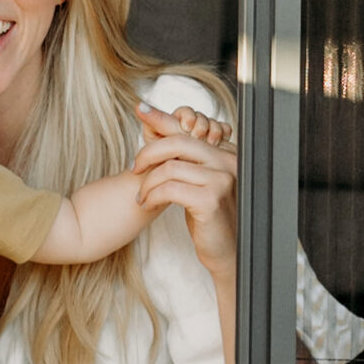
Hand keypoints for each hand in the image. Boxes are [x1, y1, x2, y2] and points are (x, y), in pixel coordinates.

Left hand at [132, 102, 236, 280]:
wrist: (227, 252)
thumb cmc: (210, 218)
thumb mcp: (197, 183)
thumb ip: (185, 159)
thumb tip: (155, 127)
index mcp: (226, 153)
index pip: (189, 130)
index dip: (162, 119)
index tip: (141, 110)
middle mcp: (228, 162)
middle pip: (178, 142)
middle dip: (148, 152)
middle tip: (135, 168)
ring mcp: (222, 180)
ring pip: (170, 167)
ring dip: (148, 182)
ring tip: (143, 196)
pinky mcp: (211, 201)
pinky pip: (170, 189)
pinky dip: (153, 196)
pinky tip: (148, 204)